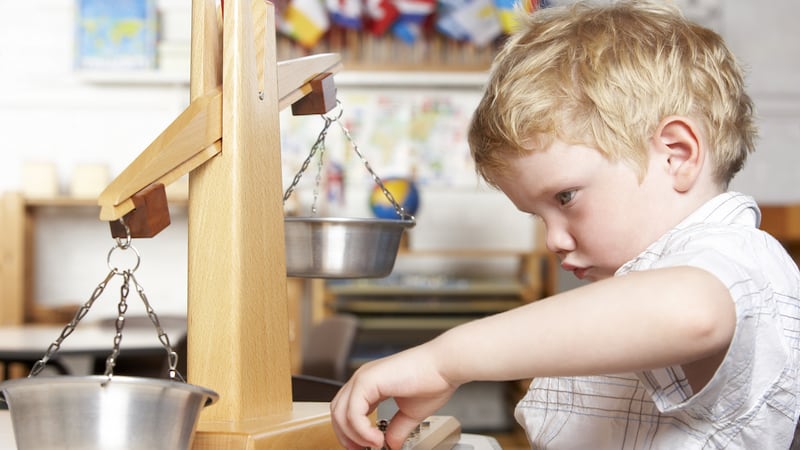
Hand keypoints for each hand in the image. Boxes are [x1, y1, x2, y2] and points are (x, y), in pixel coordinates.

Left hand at [330, 344, 458, 449]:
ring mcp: (363, 377)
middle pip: (338, 412)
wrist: (445, 366)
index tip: (363, 447)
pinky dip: (361, 431)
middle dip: (347, 436)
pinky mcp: (367, 380)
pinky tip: (377, 439)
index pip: (347, 410)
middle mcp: (364, 378)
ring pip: (341, 413)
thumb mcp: (410, 413)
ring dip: (354, 436)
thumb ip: (397, 429)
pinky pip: (353, 413)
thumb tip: (392, 445)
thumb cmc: (433, 379)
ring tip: (375, 445)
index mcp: (371, 383)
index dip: (350, 432)